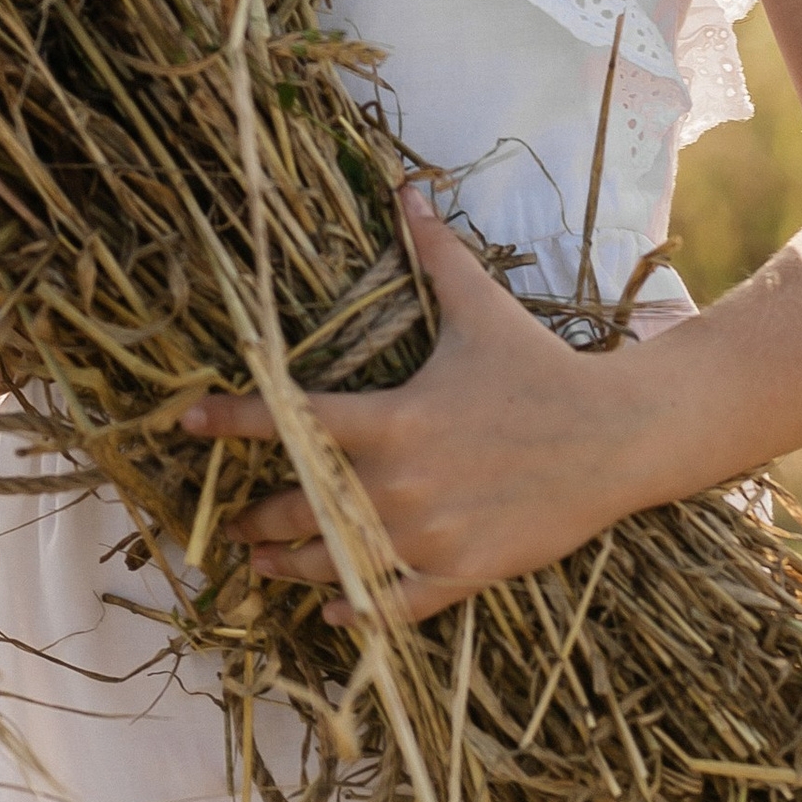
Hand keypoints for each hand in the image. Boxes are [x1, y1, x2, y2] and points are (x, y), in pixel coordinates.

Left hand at [178, 187, 667, 626]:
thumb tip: (406, 188)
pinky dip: (357, 612)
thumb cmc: (541, 368)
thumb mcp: (481, 308)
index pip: (291, 420)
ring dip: (289, 566)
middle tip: (232, 521)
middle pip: (299, 507)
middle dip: (255, 515)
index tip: (185, 420)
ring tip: (262, 564)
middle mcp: (400, 484)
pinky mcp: (461, 573)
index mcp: (393, 419)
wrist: (617, 438)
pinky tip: (334, 613)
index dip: (231, 418)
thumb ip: (434, 254)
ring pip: (335, 564)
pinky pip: (393, 605)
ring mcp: (428, 536)